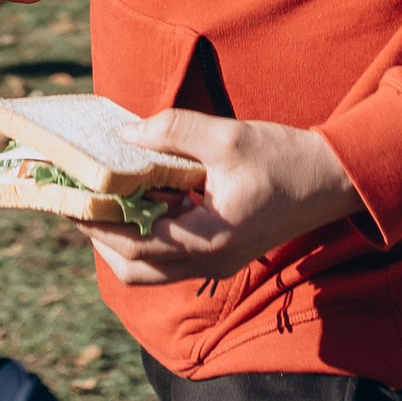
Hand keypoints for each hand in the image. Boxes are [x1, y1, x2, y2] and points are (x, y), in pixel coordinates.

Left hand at [83, 112, 364, 284]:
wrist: (332, 180)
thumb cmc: (284, 158)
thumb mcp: (228, 137)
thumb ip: (175, 131)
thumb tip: (126, 132)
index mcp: (211, 238)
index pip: (136, 244)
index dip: (97, 225)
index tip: (69, 201)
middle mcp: (210, 261)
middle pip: (135, 269)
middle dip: (101, 239)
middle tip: (77, 203)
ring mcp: (215, 263)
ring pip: (150, 269)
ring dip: (121, 240)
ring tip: (101, 202)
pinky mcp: (220, 255)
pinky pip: (169, 258)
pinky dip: (145, 236)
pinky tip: (139, 202)